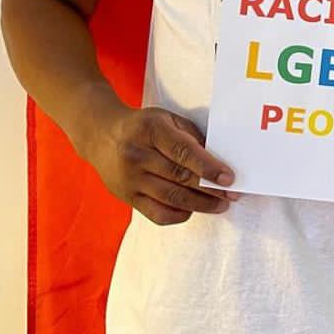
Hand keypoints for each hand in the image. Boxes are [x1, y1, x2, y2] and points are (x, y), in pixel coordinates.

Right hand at [80, 90, 238, 225]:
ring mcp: (130, 179)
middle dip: (210, 189)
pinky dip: (179, 214)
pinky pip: (157, 213)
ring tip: (221, 205)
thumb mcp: (167, 119)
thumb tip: (218, 159)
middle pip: (180, 177)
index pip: (183, 152)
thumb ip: (191, 136)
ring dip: (200, 205)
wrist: (101, 135)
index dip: (209, 167)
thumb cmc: (143, 125)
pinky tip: (194, 209)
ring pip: (171, 198)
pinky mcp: (127, 197)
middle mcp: (137, 155)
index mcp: (151, 130)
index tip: (229, 178)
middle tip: (232, 195)